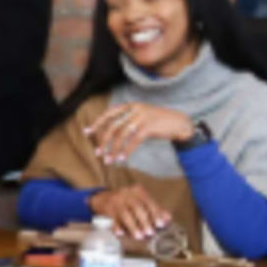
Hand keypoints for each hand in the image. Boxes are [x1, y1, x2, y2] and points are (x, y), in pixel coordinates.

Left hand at [82, 102, 198, 162]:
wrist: (180, 123)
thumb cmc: (158, 122)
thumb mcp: (141, 117)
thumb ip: (127, 121)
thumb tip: (109, 133)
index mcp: (131, 105)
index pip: (109, 113)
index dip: (97, 123)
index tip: (86, 132)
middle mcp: (135, 109)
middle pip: (113, 126)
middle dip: (103, 141)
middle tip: (98, 153)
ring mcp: (142, 117)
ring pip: (121, 135)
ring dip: (113, 149)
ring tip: (108, 160)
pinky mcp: (149, 127)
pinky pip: (133, 141)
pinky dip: (126, 151)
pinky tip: (121, 159)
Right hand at [94, 183, 177, 245]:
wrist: (103, 198)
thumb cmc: (127, 201)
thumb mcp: (141, 200)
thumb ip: (154, 208)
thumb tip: (168, 218)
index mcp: (137, 190)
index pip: (148, 201)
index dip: (155, 213)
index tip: (160, 224)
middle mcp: (126, 194)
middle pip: (137, 208)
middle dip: (145, 221)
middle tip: (150, 233)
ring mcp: (116, 201)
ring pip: (125, 214)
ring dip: (133, 226)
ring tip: (139, 236)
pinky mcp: (107, 209)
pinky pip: (112, 219)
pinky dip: (116, 226)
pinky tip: (121, 233)